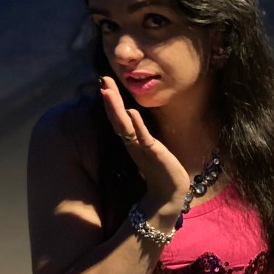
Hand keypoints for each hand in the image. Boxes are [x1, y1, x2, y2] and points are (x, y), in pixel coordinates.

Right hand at [98, 76, 190, 214]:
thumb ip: (139, 135)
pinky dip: (137, 125)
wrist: (169, 193)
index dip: (112, 100)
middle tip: (103, 80)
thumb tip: (131, 116)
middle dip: (111, 99)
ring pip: (125, 125)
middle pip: (117, 118)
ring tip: (108, 92)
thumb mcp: (149, 148)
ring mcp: (141, 148)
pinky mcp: (152, 153)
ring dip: (116, 109)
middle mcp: (132, 143)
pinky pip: (143, 137)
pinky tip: (132, 113)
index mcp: (132, 141)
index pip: (118, 117)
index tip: (105, 82)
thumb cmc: (160, 170)